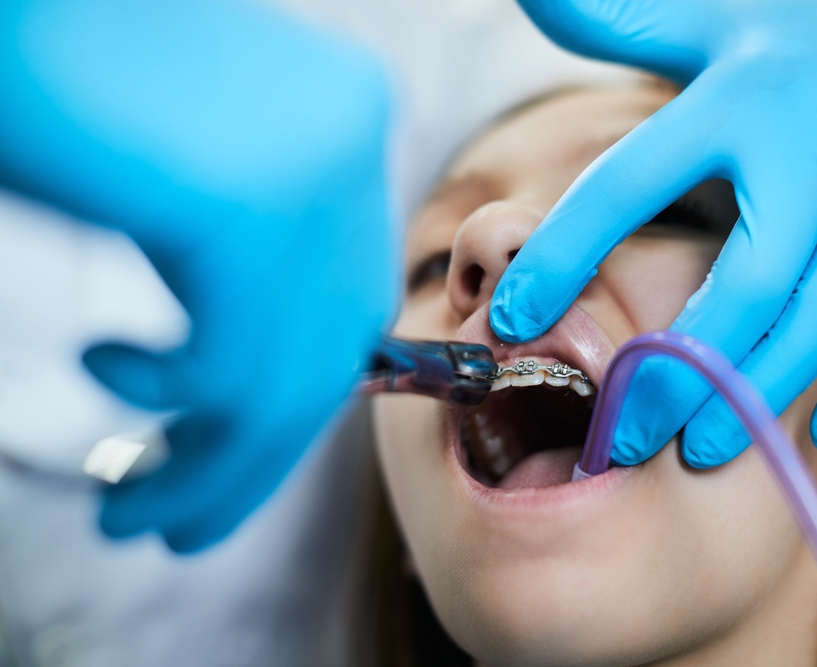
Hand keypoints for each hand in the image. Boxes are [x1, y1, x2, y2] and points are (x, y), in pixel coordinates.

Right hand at [0, 0, 394, 549]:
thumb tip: (258, 362)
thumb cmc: (77, 73)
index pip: (345, 303)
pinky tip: (104, 366)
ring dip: (204, 470)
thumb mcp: (204, 168)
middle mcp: (353, 142)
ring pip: (283, 381)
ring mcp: (314, 172)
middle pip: (324, 353)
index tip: (233, 463)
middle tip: (184, 523)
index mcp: (351, 115)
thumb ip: (256, 245)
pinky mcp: (252, 206)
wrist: (24, 16)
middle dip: (251, 456)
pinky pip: (231, 364)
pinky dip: (164, 396)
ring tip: (134, 516)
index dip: (291, 401)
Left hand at [492, 0, 816, 466]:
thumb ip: (612, 16)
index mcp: (736, 103)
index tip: (513, 317)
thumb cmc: (783, 28)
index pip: (632, 184)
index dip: (567, 253)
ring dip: (765, 390)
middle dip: (686, 365)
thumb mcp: (698, 11)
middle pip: (751, 278)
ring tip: (702, 450)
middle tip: (626, 433)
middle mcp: (809, 155)